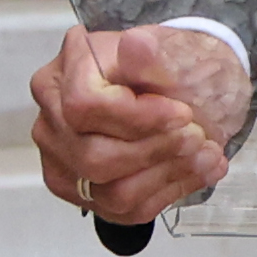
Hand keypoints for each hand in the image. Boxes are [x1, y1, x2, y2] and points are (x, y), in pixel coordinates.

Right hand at [27, 24, 251, 226]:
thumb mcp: (163, 48)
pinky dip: (168, 194)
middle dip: (156, 150)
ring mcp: (61, 164)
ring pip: (111, 191)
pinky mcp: (82, 195)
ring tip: (207, 157)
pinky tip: (195, 172)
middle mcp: (49, 124)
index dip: (137, 117)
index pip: (84, 106)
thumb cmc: (159, 66)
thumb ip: (152, 54)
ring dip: (168, 176)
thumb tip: (137, 45)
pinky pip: (125, 211)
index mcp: (57, 78)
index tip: (183, 113)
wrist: (166, 88)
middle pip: (94, 157)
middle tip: (199, 137)